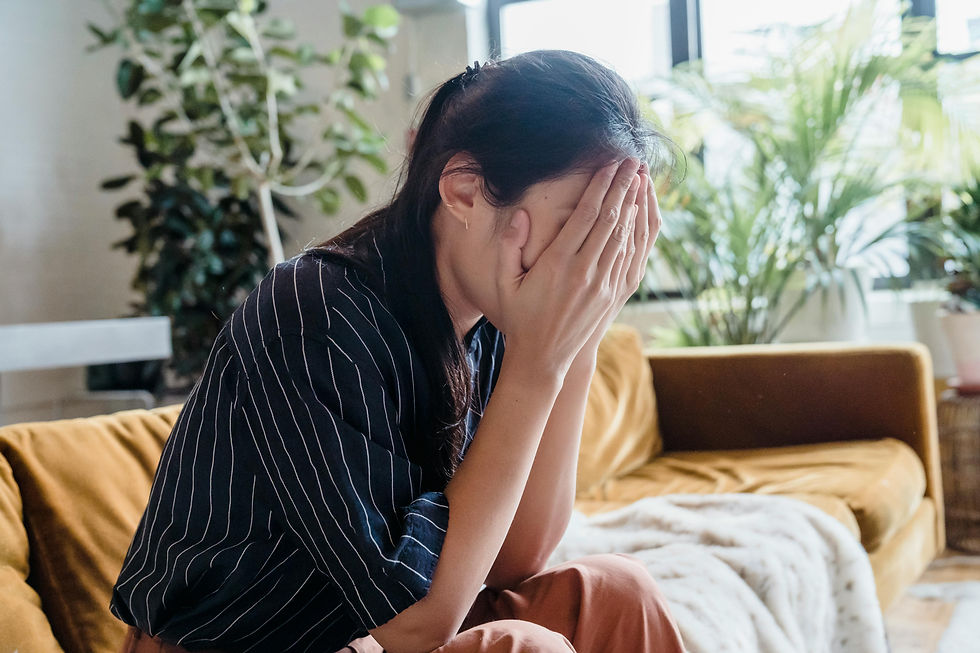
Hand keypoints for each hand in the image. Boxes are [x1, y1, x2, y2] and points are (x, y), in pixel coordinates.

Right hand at [491, 158, 643, 379]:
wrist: (543, 357)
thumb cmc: (518, 316)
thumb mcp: (503, 282)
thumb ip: (509, 246)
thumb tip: (522, 214)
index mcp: (557, 265)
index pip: (585, 216)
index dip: (600, 187)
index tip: (608, 164)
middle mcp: (585, 272)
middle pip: (610, 219)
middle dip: (622, 186)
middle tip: (631, 159)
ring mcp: (603, 284)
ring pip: (625, 235)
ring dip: (634, 203)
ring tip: (639, 177)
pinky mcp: (614, 295)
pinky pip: (631, 255)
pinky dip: (637, 230)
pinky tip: (639, 211)